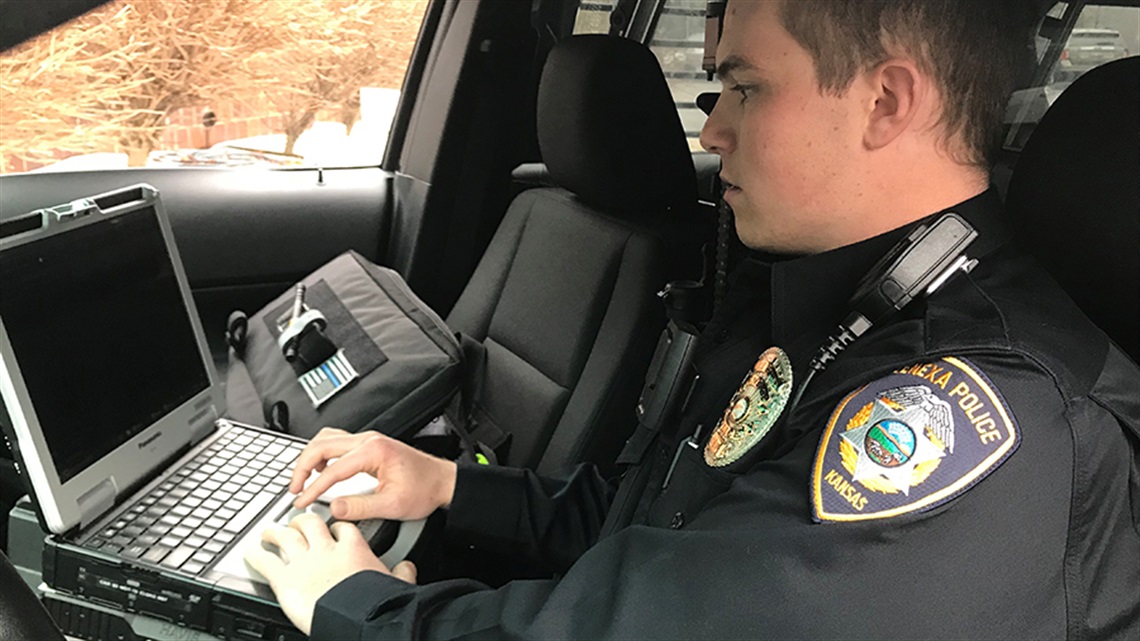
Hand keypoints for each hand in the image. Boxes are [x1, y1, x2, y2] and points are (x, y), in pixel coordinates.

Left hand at [244, 513, 416, 634]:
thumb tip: (408, 569)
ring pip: (285, 536)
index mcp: (353, 548)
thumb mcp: (397, 584)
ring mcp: (304, 562)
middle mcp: (326, 549)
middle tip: (296, 523)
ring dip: (274, 532)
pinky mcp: (285, 579)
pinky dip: (257, 556)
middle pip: (310, 524)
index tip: (333, 530)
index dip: (335, 528)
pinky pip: (266, 562)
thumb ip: (401, 573)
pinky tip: (251, 554)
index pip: (342, 528)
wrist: (359, 616)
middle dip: (301, 521)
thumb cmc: (377, 602)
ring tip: (269, 532)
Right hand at [290, 427, 457, 520]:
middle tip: (294, 488)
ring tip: (302, 478)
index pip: (333, 469)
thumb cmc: (425, 489)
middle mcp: (369, 440)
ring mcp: (368, 439)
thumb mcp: (393, 505)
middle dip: (302, 467)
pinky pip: (337, 441)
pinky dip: (322, 452)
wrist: (442, 481)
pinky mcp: (369, 444)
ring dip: (310, 456)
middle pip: (322, 445)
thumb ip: (361, 507)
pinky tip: (321, 468)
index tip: (301, 501)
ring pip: (327, 439)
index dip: (312, 487)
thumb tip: (334, 508)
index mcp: (374, 451)